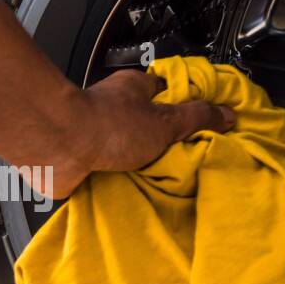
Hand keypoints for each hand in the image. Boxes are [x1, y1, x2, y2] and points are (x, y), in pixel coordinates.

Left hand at [44, 69, 234, 198]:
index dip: (188, 108)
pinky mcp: (83, 160)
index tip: (206, 126)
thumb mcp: (164, 120)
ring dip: (143, 166)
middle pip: (149, 126)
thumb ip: (196, 118)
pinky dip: (122, 182)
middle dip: (166, 145)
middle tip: (189, 161)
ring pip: (130, 151)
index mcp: (134, 89)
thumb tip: (226, 114)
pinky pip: (110, 172)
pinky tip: (138, 194)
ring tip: (168, 183)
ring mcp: (97, 135)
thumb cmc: (107, 125)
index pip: (169, 93)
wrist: (59, 147)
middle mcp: (115, 109)